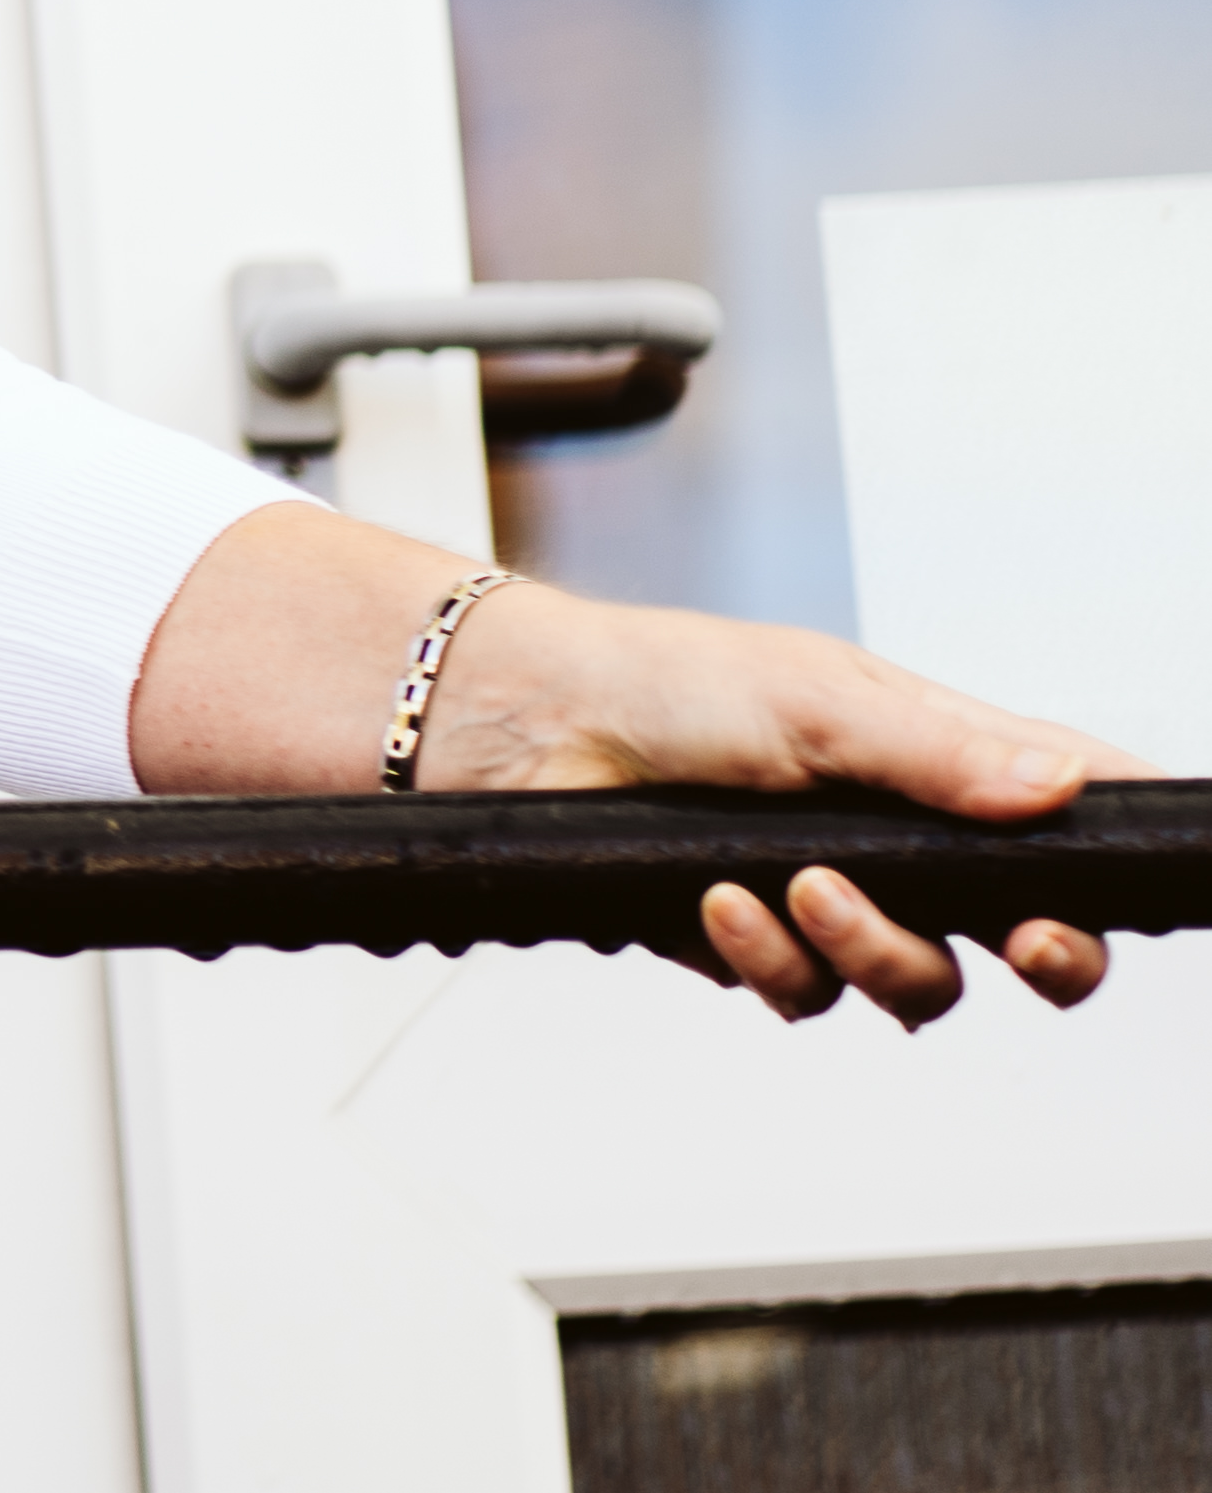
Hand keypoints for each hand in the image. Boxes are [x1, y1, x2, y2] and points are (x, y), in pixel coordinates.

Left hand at [423, 577, 1125, 1030]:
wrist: (530, 728)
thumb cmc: (670, 681)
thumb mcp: (817, 699)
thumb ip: (937, 754)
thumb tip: (1062, 785)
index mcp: (935, 759)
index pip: (1067, 807)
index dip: (1120, 843)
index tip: (1146, 880)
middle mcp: (897, 837)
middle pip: (1027, 932)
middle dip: (1049, 952)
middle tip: (1029, 944)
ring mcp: (830, 896)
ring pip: (921, 982)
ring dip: (873, 947)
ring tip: (799, 886)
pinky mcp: (753, 945)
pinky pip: (806, 995)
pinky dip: (770, 960)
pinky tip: (721, 903)